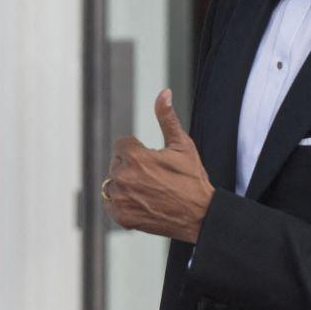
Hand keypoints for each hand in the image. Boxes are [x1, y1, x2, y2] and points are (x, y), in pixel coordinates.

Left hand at [103, 89, 214, 242]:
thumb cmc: (193, 179)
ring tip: (148, 190)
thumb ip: (167, 117)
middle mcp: (124, 177)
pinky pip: (109, 204)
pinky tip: (140, 202)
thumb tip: (164, 93)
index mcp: (135, 156)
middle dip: (131, 167)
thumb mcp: (182, 145)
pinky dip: (120, 203)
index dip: (138, 151)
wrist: (201, 215)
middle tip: (154, 177)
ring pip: (112, 183)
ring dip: (124, 184)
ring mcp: (121, 198)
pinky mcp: (121, 216)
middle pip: (116, 163)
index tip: (152, 160)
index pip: (122, 145)